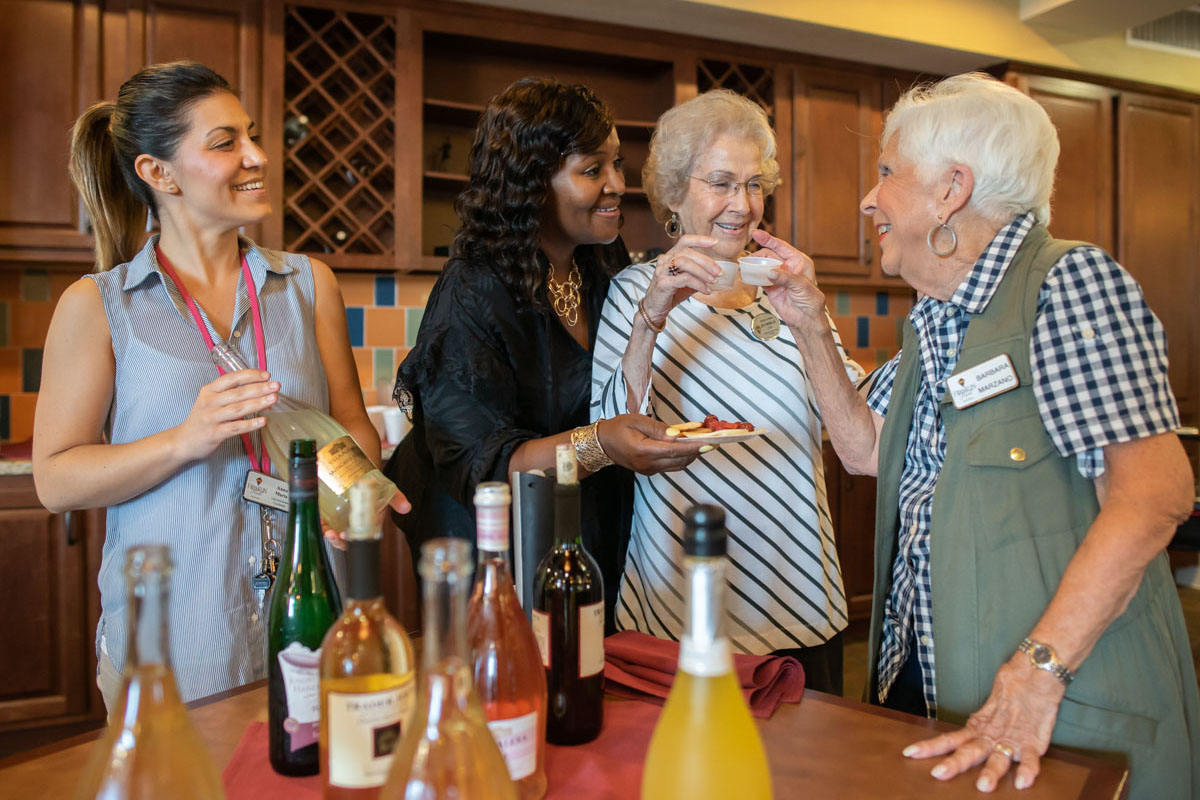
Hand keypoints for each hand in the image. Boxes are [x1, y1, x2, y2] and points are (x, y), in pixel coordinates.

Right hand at [173, 369, 278, 459]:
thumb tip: (257, 388)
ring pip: (238, 409)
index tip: (266, 375)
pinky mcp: (215, 433)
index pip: (232, 378)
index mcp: (209, 390)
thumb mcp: (210, 400)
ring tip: (273, 399)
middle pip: (238, 393)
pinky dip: (250, 424)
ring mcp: (212, 418)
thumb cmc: (202, 419)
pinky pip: (236, 427)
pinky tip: (263, 421)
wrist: (183, 441)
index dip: (250, 375)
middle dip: (260, 388)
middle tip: (276, 386)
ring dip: (258, 403)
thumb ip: (229, 394)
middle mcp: (210, 402)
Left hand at [321, 489, 409, 549]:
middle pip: (345, 540)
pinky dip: (320, 524)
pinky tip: (319, 520)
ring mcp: (340, 518)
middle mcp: (354, 523)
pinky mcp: (329, 512)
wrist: (360, 470)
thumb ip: (397, 499)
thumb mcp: (388, 490)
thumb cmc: (375, 484)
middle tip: (335, 535)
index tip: (348, 536)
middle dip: (338, 542)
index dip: (355, 541)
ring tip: (327, 531)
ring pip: (333, 533)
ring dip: (328, 535)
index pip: (362, 538)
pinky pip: (323, 522)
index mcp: (368, 523)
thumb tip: (407, 508)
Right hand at [597, 414, 709, 474]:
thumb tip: (678, 435)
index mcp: (643, 451)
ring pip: (678, 465)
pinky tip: (686, 447)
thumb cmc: (617, 428)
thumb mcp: (637, 421)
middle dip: (697, 451)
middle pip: (680, 460)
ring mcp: (650, 470)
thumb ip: (659, 429)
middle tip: (710, 439)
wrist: (602, 444)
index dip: (693, 447)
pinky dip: (681, 457)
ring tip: (701, 441)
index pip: (674, 450)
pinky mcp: (650, 471)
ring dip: (691, 455)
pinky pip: (671, 466)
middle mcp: (648, 464)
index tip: (708, 443)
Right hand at [642, 235, 719, 324]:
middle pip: (687, 252)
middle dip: (706, 261)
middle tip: (719, 272)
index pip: (685, 241)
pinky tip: (706, 290)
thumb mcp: (687, 281)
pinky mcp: (663, 283)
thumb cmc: (670, 293)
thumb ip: (698, 275)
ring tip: (713, 281)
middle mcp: (665, 260)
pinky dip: (698, 284)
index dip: (700, 239)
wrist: (654, 309)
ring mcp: (662, 270)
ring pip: (684, 263)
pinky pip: (684, 279)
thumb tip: (717, 273)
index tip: (715, 242)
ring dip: (702, 272)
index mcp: (671, 256)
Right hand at [751, 230, 826, 332]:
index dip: (768, 239)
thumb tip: (770, 272)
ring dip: (754, 266)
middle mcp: (788, 267)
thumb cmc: (811, 301)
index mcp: (798, 261)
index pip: (781, 246)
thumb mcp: (801, 286)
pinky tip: (747, 276)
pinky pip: (760, 279)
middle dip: (758, 256)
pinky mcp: (771, 287)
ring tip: (744, 266)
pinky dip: (753, 277)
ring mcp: (779, 277)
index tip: (756, 234)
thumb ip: (785, 277)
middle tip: (747, 259)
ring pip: (763, 267)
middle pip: (769, 256)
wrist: (806, 319)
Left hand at [902, 653, 1065, 791]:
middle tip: (938, 774)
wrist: (1034, 674)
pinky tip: (1022, 782)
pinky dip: (1027, 770)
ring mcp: (1011, 739)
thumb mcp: (989, 707)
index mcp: (979, 728)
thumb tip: (966, 733)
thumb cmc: (1011, 688)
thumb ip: (981, 723)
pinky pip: (1030, 758)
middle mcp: (991, 736)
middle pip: (969, 751)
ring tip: (983, 785)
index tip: (909, 753)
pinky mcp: (1032, 741)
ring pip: (998, 758)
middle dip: (954, 763)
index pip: (950, 739)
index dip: (930, 747)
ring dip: (991, 772)